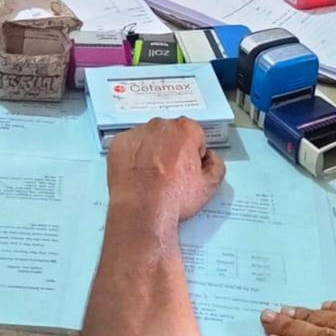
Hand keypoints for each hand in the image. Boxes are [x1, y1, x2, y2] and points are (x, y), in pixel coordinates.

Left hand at [105, 117, 225, 227]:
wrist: (142, 210)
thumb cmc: (175, 197)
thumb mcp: (210, 185)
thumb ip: (216, 164)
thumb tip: (209, 157)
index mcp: (185, 129)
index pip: (194, 135)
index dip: (194, 154)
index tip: (188, 169)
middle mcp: (160, 125)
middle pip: (171, 133)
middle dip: (172, 149)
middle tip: (170, 173)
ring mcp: (137, 133)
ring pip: (149, 138)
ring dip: (152, 151)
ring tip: (152, 176)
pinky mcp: (119, 144)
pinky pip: (130, 146)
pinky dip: (133, 156)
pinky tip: (138, 174)